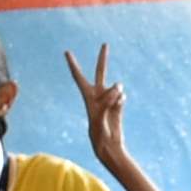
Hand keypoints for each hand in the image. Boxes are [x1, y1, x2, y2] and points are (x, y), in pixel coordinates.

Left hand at [64, 44, 127, 161]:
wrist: (109, 146)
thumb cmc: (99, 135)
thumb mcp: (100, 119)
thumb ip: (107, 103)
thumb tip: (118, 90)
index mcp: (87, 97)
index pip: (78, 77)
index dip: (73, 64)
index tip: (67, 52)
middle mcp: (98, 95)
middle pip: (100, 72)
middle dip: (103, 58)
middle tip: (105, 44)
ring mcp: (109, 99)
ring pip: (116, 86)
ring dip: (117, 93)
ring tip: (115, 104)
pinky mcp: (118, 105)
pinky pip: (123, 97)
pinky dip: (122, 102)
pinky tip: (118, 109)